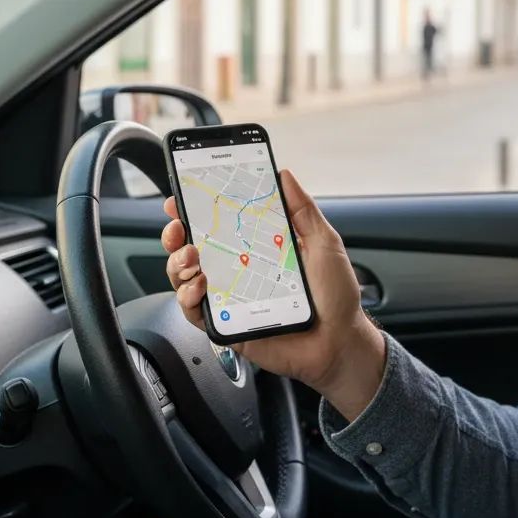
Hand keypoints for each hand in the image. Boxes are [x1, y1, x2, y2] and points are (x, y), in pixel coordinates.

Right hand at [162, 169, 385, 421]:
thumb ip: (303, 210)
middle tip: (179, 227)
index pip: (218, 225)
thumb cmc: (335, 295)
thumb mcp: (323, 243)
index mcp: (257, 248)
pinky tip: (199, 286)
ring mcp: (229, 298)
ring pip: (185, 278)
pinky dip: (187, 297)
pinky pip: (194, 312)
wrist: (340, 342)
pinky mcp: (226, 325)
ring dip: (178, 264)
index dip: (195, 211)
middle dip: (176, 235)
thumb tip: (283, 175)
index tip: (181, 199)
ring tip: (191, 257)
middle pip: (192, 249)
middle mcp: (238, 271)